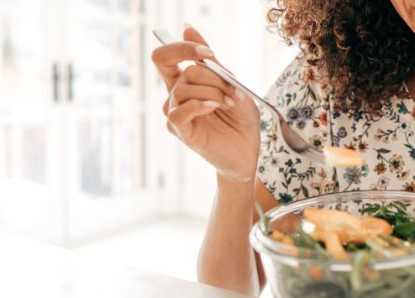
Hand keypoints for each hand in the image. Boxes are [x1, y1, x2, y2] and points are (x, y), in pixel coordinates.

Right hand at [151, 25, 260, 182]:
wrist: (248, 151)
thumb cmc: (240, 119)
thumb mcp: (231, 84)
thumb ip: (211, 61)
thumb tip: (187, 28)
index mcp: (185, 82)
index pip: (165, 57)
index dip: (183, 48)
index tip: (208, 54)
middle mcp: (176, 96)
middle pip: (183, 72)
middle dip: (214, 77)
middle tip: (234, 90)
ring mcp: (176, 114)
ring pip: (184, 89)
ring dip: (213, 92)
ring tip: (230, 103)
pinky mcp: (180, 131)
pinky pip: (178, 112)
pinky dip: (199, 104)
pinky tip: (214, 107)